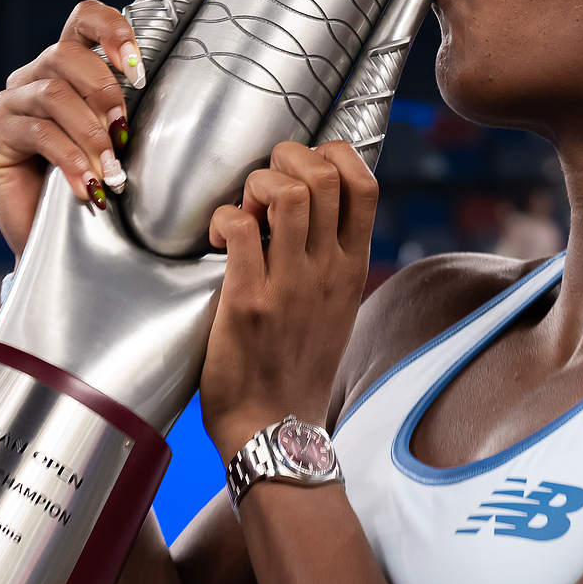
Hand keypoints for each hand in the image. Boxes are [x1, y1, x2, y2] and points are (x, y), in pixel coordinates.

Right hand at [0, 0, 144, 256]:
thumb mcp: (119, 141)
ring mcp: (10, 104)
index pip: (83, 18)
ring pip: (53, 95)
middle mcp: (33, 77)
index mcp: (67, 66)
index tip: (137, 69)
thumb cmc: (97, 185)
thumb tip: (160, 90)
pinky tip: (88, 187)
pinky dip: (70, 160)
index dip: (111, 29)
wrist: (62, 242)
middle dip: (105, 93)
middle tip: (124, 134)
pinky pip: (37, 134)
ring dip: (90, 135)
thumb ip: (128, 110)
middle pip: (66, 55)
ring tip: (111, 172)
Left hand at [201, 141, 377, 458]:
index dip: (330, 155)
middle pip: (324, 172)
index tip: (299, 170)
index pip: (365, 181)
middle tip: (260, 188)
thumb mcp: (334, 308)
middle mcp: (328, 270)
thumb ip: (329, 259)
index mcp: (351, 268)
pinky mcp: (249, 300)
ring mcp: (291, 285)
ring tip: (243, 213)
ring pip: (285, 191)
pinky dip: (223, 219)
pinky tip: (217, 242)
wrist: (274, 429)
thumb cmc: (295, 368)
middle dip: (284, 159)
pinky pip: (240, 227)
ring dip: (254, 184)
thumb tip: (309, 209)